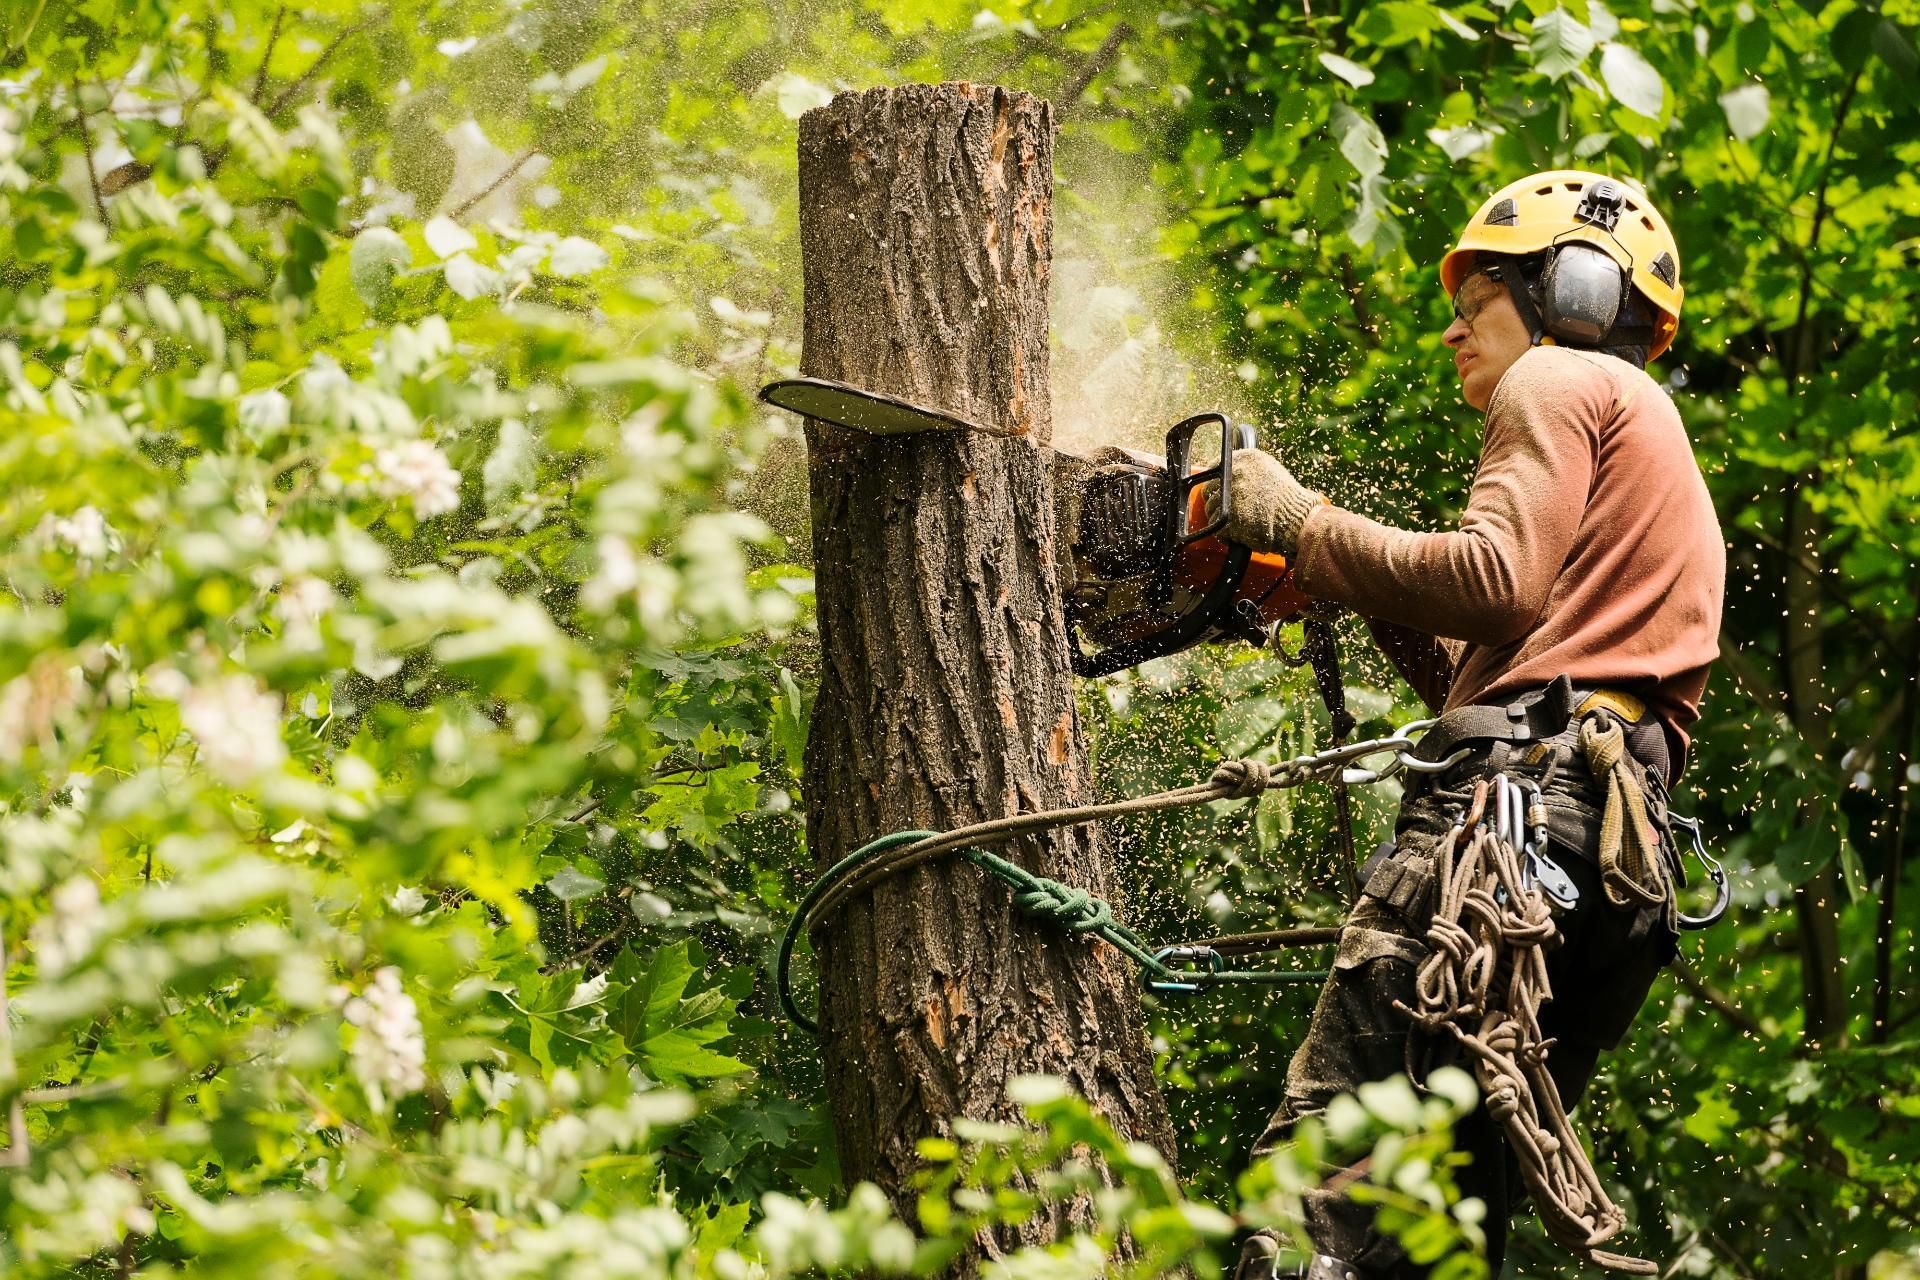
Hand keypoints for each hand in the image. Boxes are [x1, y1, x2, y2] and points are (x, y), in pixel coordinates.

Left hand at [1206, 448, 1321, 557]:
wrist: (1297, 518)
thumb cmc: (1288, 497)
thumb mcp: (1269, 469)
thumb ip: (1248, 467)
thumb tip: (1230, 471)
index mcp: (1243, 458)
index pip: (1215, 467)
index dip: (1216, 482)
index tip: (1219, 490)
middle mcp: (1234, 474)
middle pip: (1209, 490)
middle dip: (1217, 502)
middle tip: (1230, 511)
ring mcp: (1230, 496)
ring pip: (1212, 511)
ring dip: (1222, 520)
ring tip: (1239, 523)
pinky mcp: (1229, 519)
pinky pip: (1218, 530)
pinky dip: (1226, 536)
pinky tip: (1239, 534)